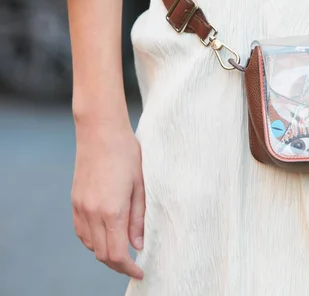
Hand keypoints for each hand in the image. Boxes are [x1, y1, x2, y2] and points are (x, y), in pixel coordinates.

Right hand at [71, 120, 144, 278]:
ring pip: (90, 244)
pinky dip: (93, 240)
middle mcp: (92, 212)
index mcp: (112, 210)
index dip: (128, 268)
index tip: (140, 271)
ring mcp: (80, 207)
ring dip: (106, 252)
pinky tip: (107, 234)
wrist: (101, 131)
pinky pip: (81, 231)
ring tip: (123, 249)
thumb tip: (138, 245)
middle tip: (134, 264)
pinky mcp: (74, 201)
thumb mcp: (140, 186)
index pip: (116, 254)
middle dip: (118, 264)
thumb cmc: (127, 154)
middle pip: (102, 254)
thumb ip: (138, 218)